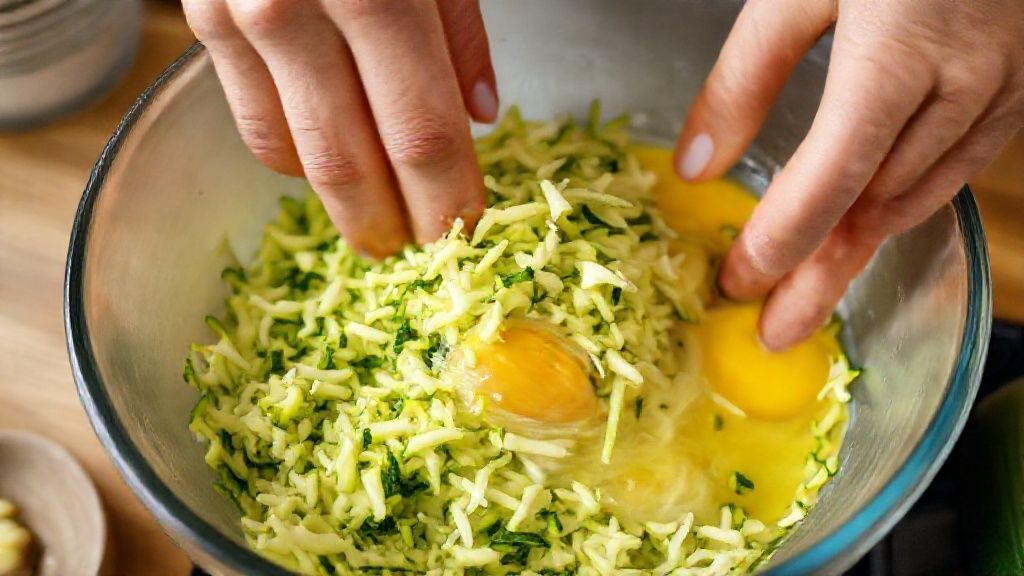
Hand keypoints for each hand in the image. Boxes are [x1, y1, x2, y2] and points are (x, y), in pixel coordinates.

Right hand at [182, 0, 495, 257]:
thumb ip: (460, 28)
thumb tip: (481, 117)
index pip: (422, 132)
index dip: (448, 197)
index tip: (466, 232)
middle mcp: (296, 10)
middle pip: (354, 162)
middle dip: (395, 223)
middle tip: (423, 253)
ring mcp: (240, 20)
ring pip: (297, 157)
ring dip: (345, 206)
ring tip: (382, 223)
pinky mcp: (205, 24)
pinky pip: (255, 125)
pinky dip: (297, 160)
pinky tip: (331, 162)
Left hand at [675, 0, 1023, 349]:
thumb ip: (745, 78)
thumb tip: (699, 163)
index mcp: (897, 51)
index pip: (831, 178)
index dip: (783, 241)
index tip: (739, 284)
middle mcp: (962, 81)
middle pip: (876, 206)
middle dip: (819, 276)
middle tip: (775, 331)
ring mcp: (1003, 87)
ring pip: (919, 196)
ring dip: (859, 249)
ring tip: (809, 293)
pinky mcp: (1020, 87)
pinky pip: (957, 169)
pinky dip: (904, 206)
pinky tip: (868, 227)